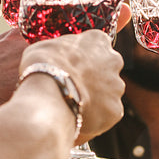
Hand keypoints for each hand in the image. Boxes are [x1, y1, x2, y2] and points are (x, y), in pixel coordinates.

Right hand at [19, 6, 128, 141]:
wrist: (48, 98)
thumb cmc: (42, 67)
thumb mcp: (45, 46)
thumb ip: (60, 49)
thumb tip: (57, 56)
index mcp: (98, 40)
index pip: (97, 44)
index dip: (84, 57)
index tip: (73, 65)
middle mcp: (113, 61)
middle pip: (107, 70)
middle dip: (94, 78)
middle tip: (74, 87)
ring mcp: (116, 88)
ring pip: (108, 94)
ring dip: (95, 98)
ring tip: (72, 105)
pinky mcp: (115, 111)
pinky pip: (106, 115)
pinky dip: (95, 118)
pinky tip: (77, 117)